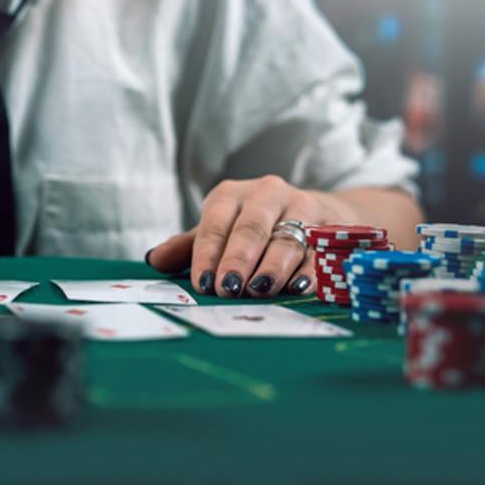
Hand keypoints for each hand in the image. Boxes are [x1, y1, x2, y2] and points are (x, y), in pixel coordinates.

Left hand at [146, 175, 359, 297]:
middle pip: (250, 229)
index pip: (215, 224)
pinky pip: (320, 249)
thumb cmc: (254, 226)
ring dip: (272, 267)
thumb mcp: (219, 230)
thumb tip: (154, 260)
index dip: (207, 255)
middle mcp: (265, 194)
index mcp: (231, 195)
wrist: (314, 211)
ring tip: (260, 290)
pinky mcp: (329, 224)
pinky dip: (309, 270)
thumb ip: (188, 246)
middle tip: (228, 289)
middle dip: (238, 260)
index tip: (202, 283)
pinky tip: (299, 286)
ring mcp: (300, 206)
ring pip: (286, 238)